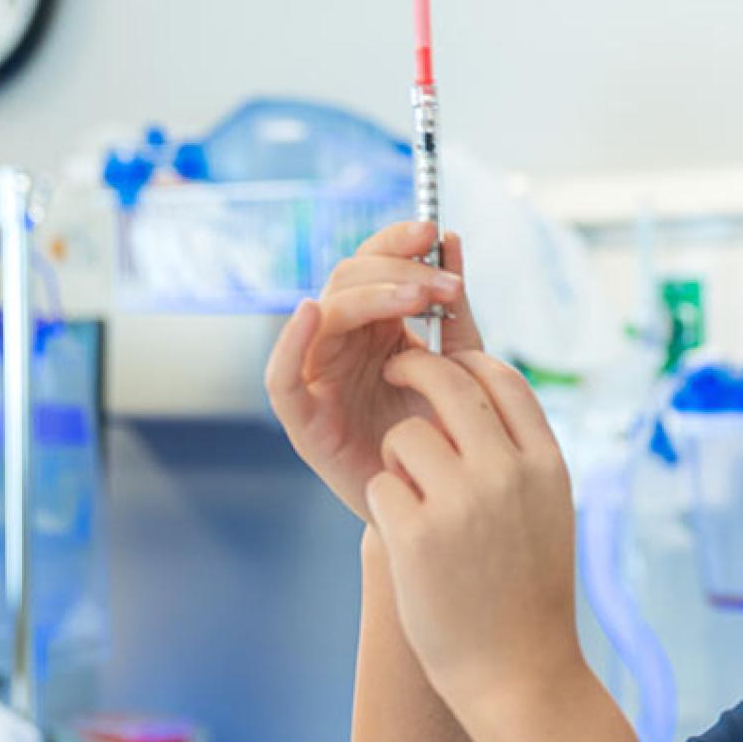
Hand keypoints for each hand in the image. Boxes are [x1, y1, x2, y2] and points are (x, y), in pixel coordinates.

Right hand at [265, 221, 482, 520]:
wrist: (445, 509)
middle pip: (347, 281)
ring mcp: (319, 379)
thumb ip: (455, 310)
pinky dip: (289, 342)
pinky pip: (280, 377)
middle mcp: (343, 345)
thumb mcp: (462, 367)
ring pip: (322, 316)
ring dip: (368, 297)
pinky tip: (310, 313)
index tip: (433, 232)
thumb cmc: (450, 438)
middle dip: (396, 272)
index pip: (375, 265)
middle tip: (444, 285)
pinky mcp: (303, 421)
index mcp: (379, 327)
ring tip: (416, 298)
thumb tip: (451, 238)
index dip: (397, 242)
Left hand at [363, 347, 583, 717]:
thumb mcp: (547, 512)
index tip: (446, 367)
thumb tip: (483, 392)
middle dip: (414, 369)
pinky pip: (381, 485)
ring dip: (396, 458)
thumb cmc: (528, 593)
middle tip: (392, 369)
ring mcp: (462, 502)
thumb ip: (521, 456)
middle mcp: (509, 473)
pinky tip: (407, 541)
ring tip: (414, 502)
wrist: (519, 673)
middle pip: (449, 384)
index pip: (503, 378)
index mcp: (547, 465)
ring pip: (405, 435)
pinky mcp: (416, 534)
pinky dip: (385, 506)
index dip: (467, 363)